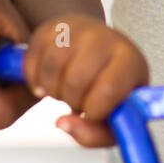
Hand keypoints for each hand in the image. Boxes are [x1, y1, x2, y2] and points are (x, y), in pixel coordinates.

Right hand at [24, 16, 149, 148]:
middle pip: (76, 80)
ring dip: (51, 90)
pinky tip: (48, 80)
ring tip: (64, 88)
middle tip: (77, 99)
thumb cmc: (109, 88)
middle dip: (71, 100)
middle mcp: (108, 39)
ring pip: (52, 68)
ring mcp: (79, 29)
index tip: (92, 112)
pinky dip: (34, 79)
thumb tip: (64, 123)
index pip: (108, 89)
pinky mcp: (53, 27)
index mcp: (131, 62)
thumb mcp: (114, 117)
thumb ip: (95, 135)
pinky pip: (32, 60)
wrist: (98, 50)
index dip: (93, 110)